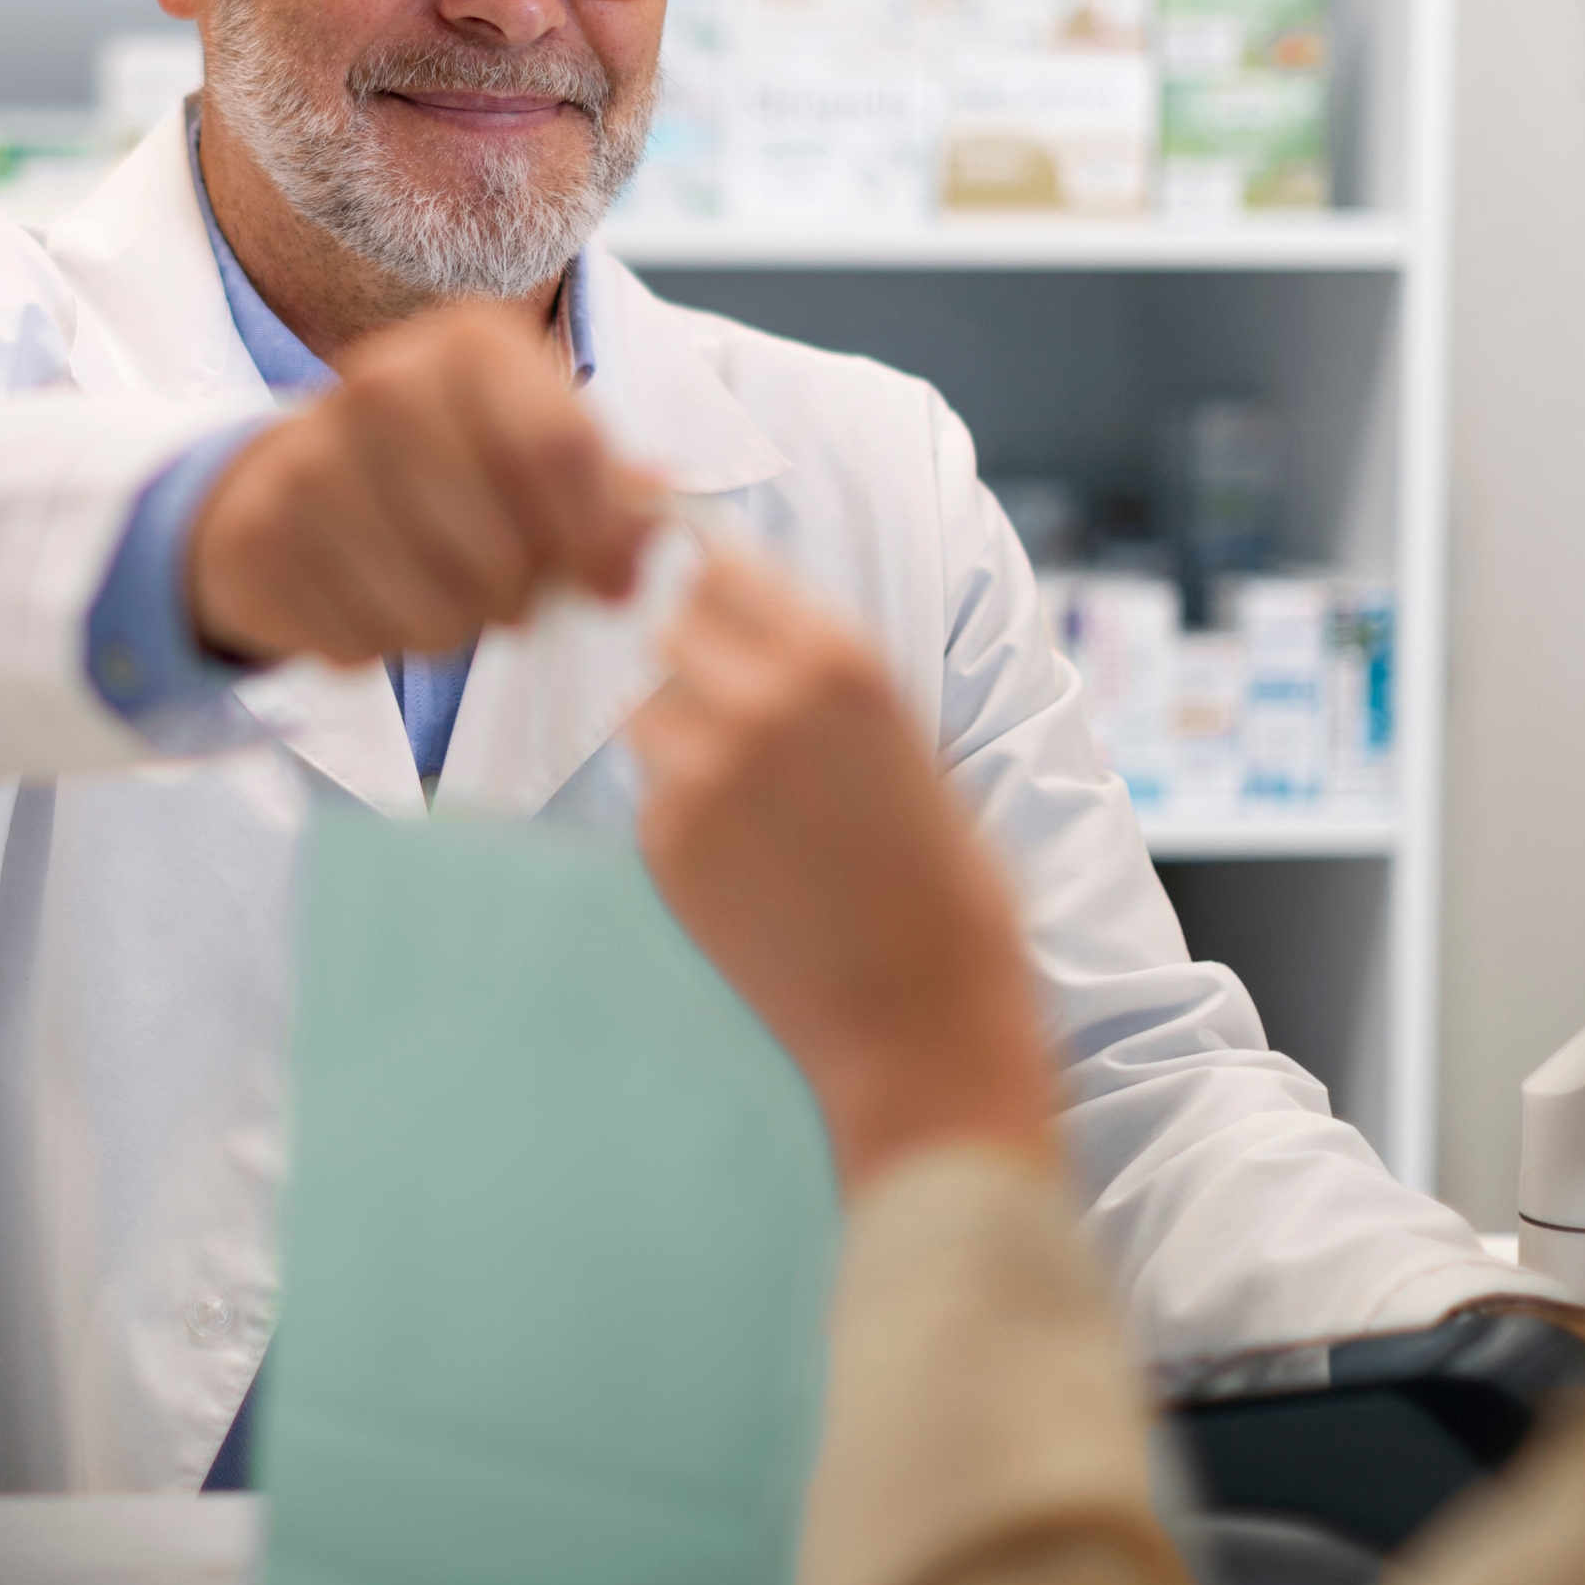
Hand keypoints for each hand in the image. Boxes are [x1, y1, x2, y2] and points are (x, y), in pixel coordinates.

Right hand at [186, 301, 667, 668]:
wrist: (294, 479)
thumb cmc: (447, 463)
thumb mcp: (534, 443)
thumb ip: (607, 483)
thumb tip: (659, 519)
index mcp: (470, 344)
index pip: (559, 452)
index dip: (601, 537)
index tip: (616, 585)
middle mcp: (382, 380)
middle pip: (503, 550)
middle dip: (523, 592)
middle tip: (512, 585)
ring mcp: (311, 458)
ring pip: (435, 610)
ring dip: (455, 624)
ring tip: (446, 590)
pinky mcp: (261, 534)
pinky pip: (363, 641)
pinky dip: (382, 641)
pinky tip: (376, 596)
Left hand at [632, 548, 1057, 1189]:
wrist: (923, 1017)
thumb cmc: (940, 882)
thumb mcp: (906, 738)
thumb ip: (820, 678)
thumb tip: (744, 626)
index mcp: (838, 658)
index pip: (719, 566)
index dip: (707, 583)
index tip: (703, 595)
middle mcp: (759, 700)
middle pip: (666, 627)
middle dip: (688, 656)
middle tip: (726, 705)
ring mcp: (700, 772)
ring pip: (644, 708)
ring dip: (674, 727)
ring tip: (741, 787)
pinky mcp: (664, 841)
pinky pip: (647, 788)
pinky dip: (675, 804)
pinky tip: (740, 850)